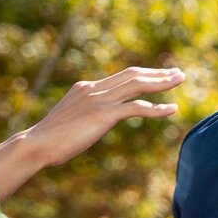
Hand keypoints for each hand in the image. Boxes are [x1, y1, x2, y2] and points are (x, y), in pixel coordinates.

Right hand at [23, 66, 183, 167]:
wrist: (36, 144)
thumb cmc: (51, 139)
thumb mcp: (72, 119)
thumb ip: (87, 113)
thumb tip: (98, 119)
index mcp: (86, 88)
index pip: (121, 76)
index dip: (144, 74)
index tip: (160, 75)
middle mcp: (94, 89)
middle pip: (132, 75)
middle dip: (157, 73)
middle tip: (178, 73)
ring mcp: (99, 101)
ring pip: (137, 85)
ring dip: (161, 82)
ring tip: (180, 80)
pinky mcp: (103, 115)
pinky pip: (136, 108)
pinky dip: (157, 108)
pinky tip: (172, 109)